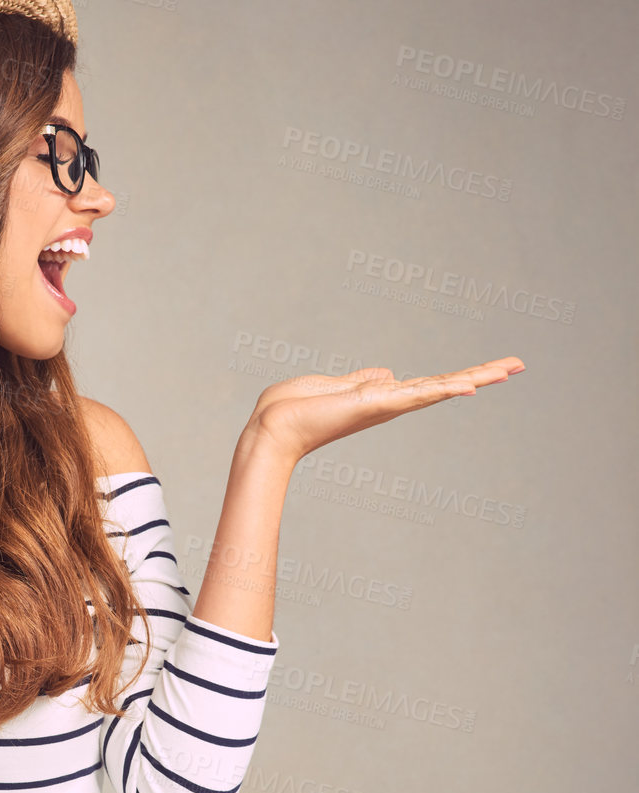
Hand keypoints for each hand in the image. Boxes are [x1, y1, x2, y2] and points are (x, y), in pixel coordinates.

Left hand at [244, 356, 524, 466]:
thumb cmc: (295, 410)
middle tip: (519, 364)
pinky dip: (443, 390)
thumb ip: (364, 380)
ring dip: (476, 377)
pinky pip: (416, 396)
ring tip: (509, 369)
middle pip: (444, 385)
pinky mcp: (374, 404)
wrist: (273, 428)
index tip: (491, 370)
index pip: (429, 384)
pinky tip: (471, 386)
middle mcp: (389, 403)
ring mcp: (385, 405)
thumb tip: (389, 373)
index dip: (459, 376)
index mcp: (381, 397)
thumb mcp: (336, 386)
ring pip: (439, 388)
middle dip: (482, 374)